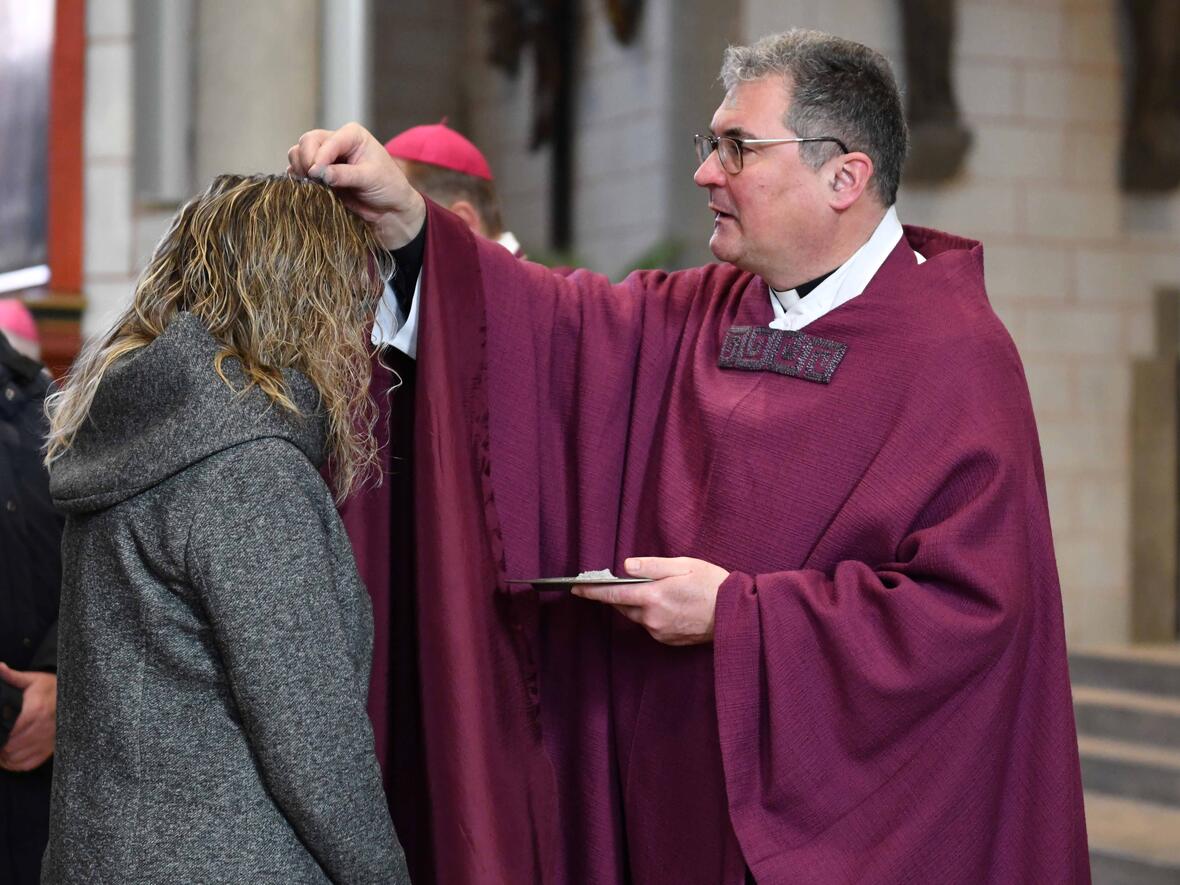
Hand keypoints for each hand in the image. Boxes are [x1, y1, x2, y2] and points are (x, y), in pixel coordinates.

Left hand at [0, 662, 55, 771]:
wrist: (73, 695)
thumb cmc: (51, 688)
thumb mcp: (32, 679)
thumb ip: (12, 676)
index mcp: (36, 710)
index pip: (13, 731)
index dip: (1, 736)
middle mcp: (44, 727)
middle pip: (14, 746)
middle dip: (2, 746)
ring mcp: (48, 740)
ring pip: (19, 757)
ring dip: (6, 757)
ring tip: (0, 749)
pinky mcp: (51, 748)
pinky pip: (29, 763)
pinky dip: (16, 764)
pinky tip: (8, 758)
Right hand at [286, 122, 426, 249]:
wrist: (390, 209)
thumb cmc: (388, 187)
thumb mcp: (370, 178)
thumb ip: (344, 174)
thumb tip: (317, 172)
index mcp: (352, 135)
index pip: (326, 141)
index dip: (318, 157)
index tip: (317, 175)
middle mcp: (336, 141)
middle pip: (307, 142)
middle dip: (306, 161)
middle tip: (314, 181)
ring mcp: (325, 158)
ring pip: (298, 154)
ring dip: (300, 169)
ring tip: (313, 185)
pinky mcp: (319, 174)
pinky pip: (298, 170)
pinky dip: (298, 178)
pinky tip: (308, 188)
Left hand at [571, 556, 728, 645]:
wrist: (736, 615)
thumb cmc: (712, 585)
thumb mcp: (684, 565)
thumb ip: (652, 566)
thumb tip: (626, 567)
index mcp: (653, 597)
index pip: (613, 594)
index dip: (593, 591)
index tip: (576, 588)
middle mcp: (652, 618)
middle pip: (623, 606)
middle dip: (616, 595)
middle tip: (615, 582)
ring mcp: (660, 632)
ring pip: (636, 616)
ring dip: (636, 604)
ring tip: (649, 590)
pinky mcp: (668, 640)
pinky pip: (650, 625)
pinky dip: (650, 614)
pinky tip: (666, 605)